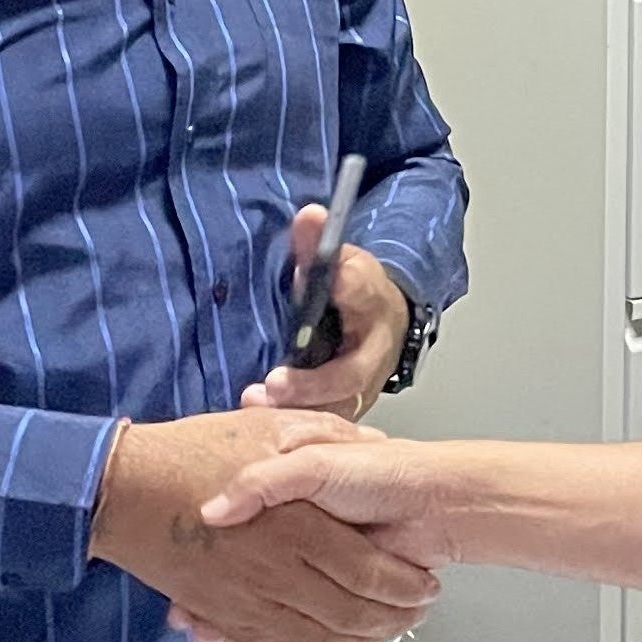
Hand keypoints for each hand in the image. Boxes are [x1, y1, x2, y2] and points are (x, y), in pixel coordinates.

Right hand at [87, 410, 436, 641]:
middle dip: (390, 619)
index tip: (422, 583)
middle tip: (413, 614)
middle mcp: (277, 570)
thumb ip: (326, 433)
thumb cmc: (194, 452)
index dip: (402, 583)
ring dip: (356, 641)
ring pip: (318, 637)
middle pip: (349, 612)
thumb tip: (370, 442)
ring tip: (383, 633)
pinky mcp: (225, 614)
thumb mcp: (271, 426)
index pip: (368, 571)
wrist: (124, 489)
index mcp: (298, 525)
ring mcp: (249, 599)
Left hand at [243, 205, 408, 419]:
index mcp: (373, 303)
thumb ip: (319, 244)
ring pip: (336, 409)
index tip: (331, 282)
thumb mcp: (342, 259)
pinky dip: (295, 426)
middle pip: (350, 374)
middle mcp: (374, 353)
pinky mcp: (347, 411)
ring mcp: (364, 388)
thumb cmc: (357, 291)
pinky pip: (325, 426)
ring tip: (256, 403)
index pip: (363, 290)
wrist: (386, 324)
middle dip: (312, 383)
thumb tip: (310, 215)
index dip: (348, 287)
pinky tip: (261, 421)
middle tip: (274, 384)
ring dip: (297, 410)